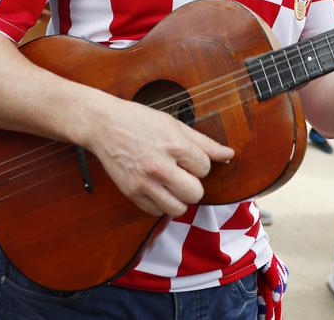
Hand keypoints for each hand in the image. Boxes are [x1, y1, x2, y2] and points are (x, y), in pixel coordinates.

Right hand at [88, 101, 234, 217]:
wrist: (104, 125)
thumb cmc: (140, 121)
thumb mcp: (174, 125)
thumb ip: (204, 142)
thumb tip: (229, 154)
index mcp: (173, 145)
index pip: (205, 168)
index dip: (199, 163)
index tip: (186, 157)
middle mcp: (159, 166)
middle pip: (195, 193)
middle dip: (193, 184)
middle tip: (182, 173)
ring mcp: (144, 183)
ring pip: (178, 209)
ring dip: (180, 199)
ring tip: (171, 184)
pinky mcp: (131, 194)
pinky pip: (157, 212)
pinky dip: (161, 204)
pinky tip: (157, 188)